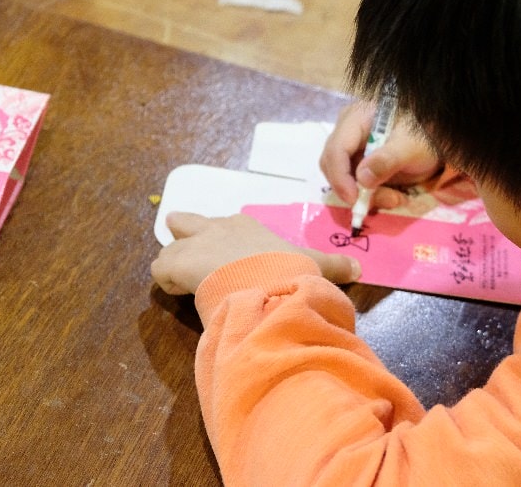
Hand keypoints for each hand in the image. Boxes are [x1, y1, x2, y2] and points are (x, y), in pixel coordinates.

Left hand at [151, 212, 361, 295]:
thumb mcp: (314, 265)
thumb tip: (359, 268)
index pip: (226, 227)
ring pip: (169, 251)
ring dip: (175, 269)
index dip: (224, 243)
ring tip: (189, 290)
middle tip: (194, 262)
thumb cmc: (288, 270)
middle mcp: (216, 229)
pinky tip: (183, 298)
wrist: (266, 282)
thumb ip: (334, 266)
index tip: (231, 262)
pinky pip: (161, 272)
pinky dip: (168, 284)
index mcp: (245, 227)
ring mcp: (193, 245)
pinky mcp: (176, 263)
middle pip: (185, 223)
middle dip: (185, 238)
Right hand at [319, 101, 441, 207]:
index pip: (336, 149)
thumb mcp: (412, 146)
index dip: (340, 176)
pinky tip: (395, 195)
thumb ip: (388, 160)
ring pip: (343, 181)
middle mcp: (346, 133)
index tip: (354, 199)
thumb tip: (362, 178)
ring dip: (368, 197)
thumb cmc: (424, 135)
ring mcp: (351, 150)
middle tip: (388, 200)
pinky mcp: (357, 166)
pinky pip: (355, 186)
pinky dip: (373, 196)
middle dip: (356, 189)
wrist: (435, 140)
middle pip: (333, 167)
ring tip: (397, 198)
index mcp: (355, 118)